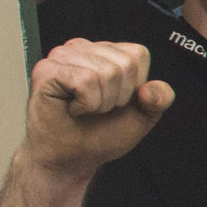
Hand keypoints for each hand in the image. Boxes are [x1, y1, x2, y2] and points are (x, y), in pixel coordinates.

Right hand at [22, 40, 173, 177]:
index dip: (134, 86)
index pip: (138, 54)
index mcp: (105, 52)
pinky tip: (73, 109)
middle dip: (118, 97)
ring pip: (106, 72)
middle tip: (97, 107)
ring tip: (84, 108)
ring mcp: (61, 56)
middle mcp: (82, 48)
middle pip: (125, 64)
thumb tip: (152, 89)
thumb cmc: (101, 134)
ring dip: (101, 102)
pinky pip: (85, 81)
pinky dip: (86, 104)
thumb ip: (160, 98)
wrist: (73, 158)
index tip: (116, 101)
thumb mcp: (143, 116)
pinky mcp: (46, 70)